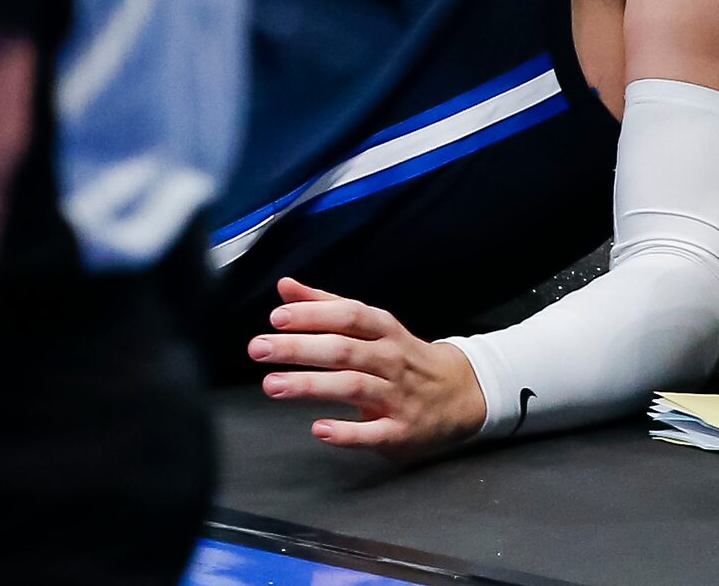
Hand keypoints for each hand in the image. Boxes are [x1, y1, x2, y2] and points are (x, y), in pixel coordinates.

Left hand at [249, 276, 489, 456]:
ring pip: (353, 387)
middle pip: (343, 350)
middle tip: (258, 348)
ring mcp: (398, 396)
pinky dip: (347, 432)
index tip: (277, 318)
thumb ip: (326, 306)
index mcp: (384, 330)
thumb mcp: (372, 325)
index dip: (312, 314)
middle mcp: (392, 360)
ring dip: (311, 386)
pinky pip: (373, 432)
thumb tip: (284, 286)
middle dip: (298, 348)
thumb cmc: (402, 356)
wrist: (460, 393)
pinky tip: (319, 429)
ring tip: (272, 385)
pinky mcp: (401, 431)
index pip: (348, 315)